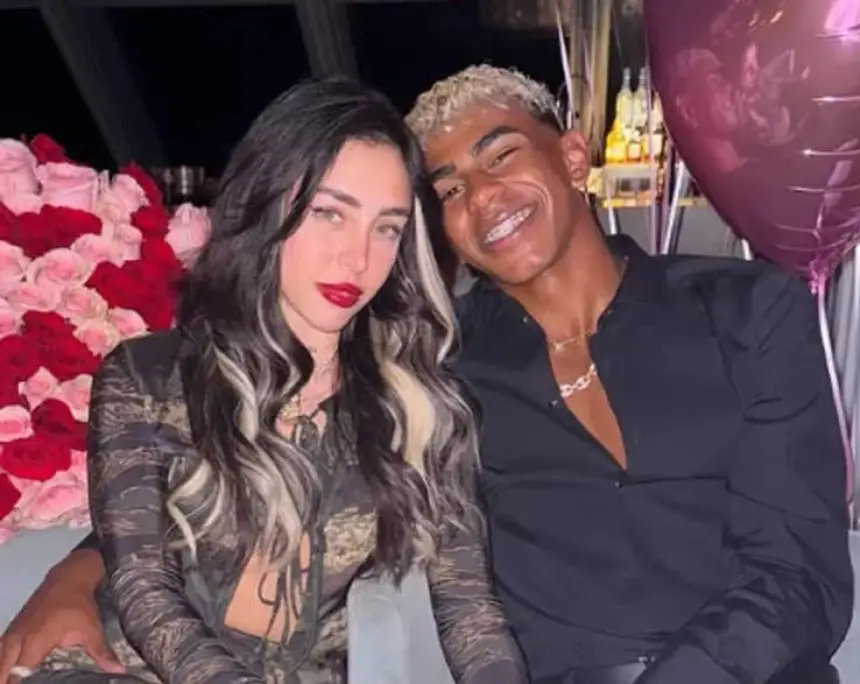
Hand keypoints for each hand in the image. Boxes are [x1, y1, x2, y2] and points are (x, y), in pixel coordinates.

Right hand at [0, 550, 123, 681]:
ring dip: (3, 673)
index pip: (18, 674)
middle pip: (2, 671)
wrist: (67, 578)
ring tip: (11, 681)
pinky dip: (2, 663)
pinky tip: (7, 670)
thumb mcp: (92, 630)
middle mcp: (17, 640)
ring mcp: (11, 634)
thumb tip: (118, 671)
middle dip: (8, 682)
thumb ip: (101, 654)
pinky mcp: (10, 629)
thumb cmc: (78, 605)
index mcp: (35, 643)